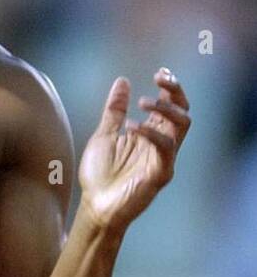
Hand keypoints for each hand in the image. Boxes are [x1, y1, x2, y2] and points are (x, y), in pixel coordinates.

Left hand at [78, 68, 190, 230]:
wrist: (95, 204)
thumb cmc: (100, 173)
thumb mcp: (105, 134)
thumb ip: (114, 111)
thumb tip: (122, 82)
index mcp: (149, 133)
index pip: (168, 106)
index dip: (169, 87)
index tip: (160, 71)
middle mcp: (160, 143)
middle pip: (181, 112)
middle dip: (174, 92)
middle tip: (161, 78)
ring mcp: (163, 158)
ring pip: (181, 126)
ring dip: (165, 108)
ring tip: (143, 101)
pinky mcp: (161, 172)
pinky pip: (165, 148)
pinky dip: (150, 132)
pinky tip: (130, 127)